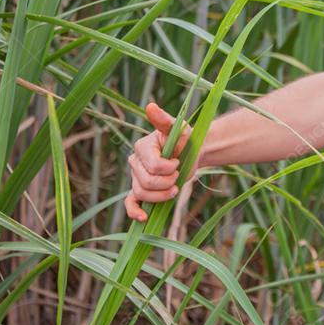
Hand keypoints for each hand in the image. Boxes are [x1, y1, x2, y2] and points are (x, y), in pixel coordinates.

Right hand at [124, 102, 192, 221]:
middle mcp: (135, 162)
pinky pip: (131, 203)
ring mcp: (136, 177)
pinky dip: (135, 212)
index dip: (168, 168)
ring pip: (142, 194)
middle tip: (179, 175)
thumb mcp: (178, 129)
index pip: (152, 166)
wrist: (192, 153)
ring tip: (175, 188)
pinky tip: (144, 218)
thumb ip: (164, 120)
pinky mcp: (140, 190)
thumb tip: (150, 106)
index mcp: (142, 146)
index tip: (177, 162)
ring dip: (162, 195)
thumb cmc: (185, 139)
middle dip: (167, 182)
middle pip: (147, 182)